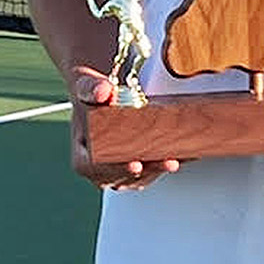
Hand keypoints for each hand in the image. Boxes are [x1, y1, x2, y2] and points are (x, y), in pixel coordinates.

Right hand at [70, 66, 179, 190]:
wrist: (103, 93)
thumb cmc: (93, 93)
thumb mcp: (86, 86)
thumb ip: (91, 88)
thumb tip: (102, 91)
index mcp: (83, 157)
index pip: (99, 169)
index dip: (117, 168)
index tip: (135, 164)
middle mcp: (99, 171)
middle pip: (125, 176)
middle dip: (148, 169)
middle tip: (167, 161)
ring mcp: (118, 172)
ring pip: (141, 177)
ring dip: (160, 169)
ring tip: (176, 158)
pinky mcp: (135, 167)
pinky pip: (151, 171)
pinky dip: (165, 163)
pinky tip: (181, 155)